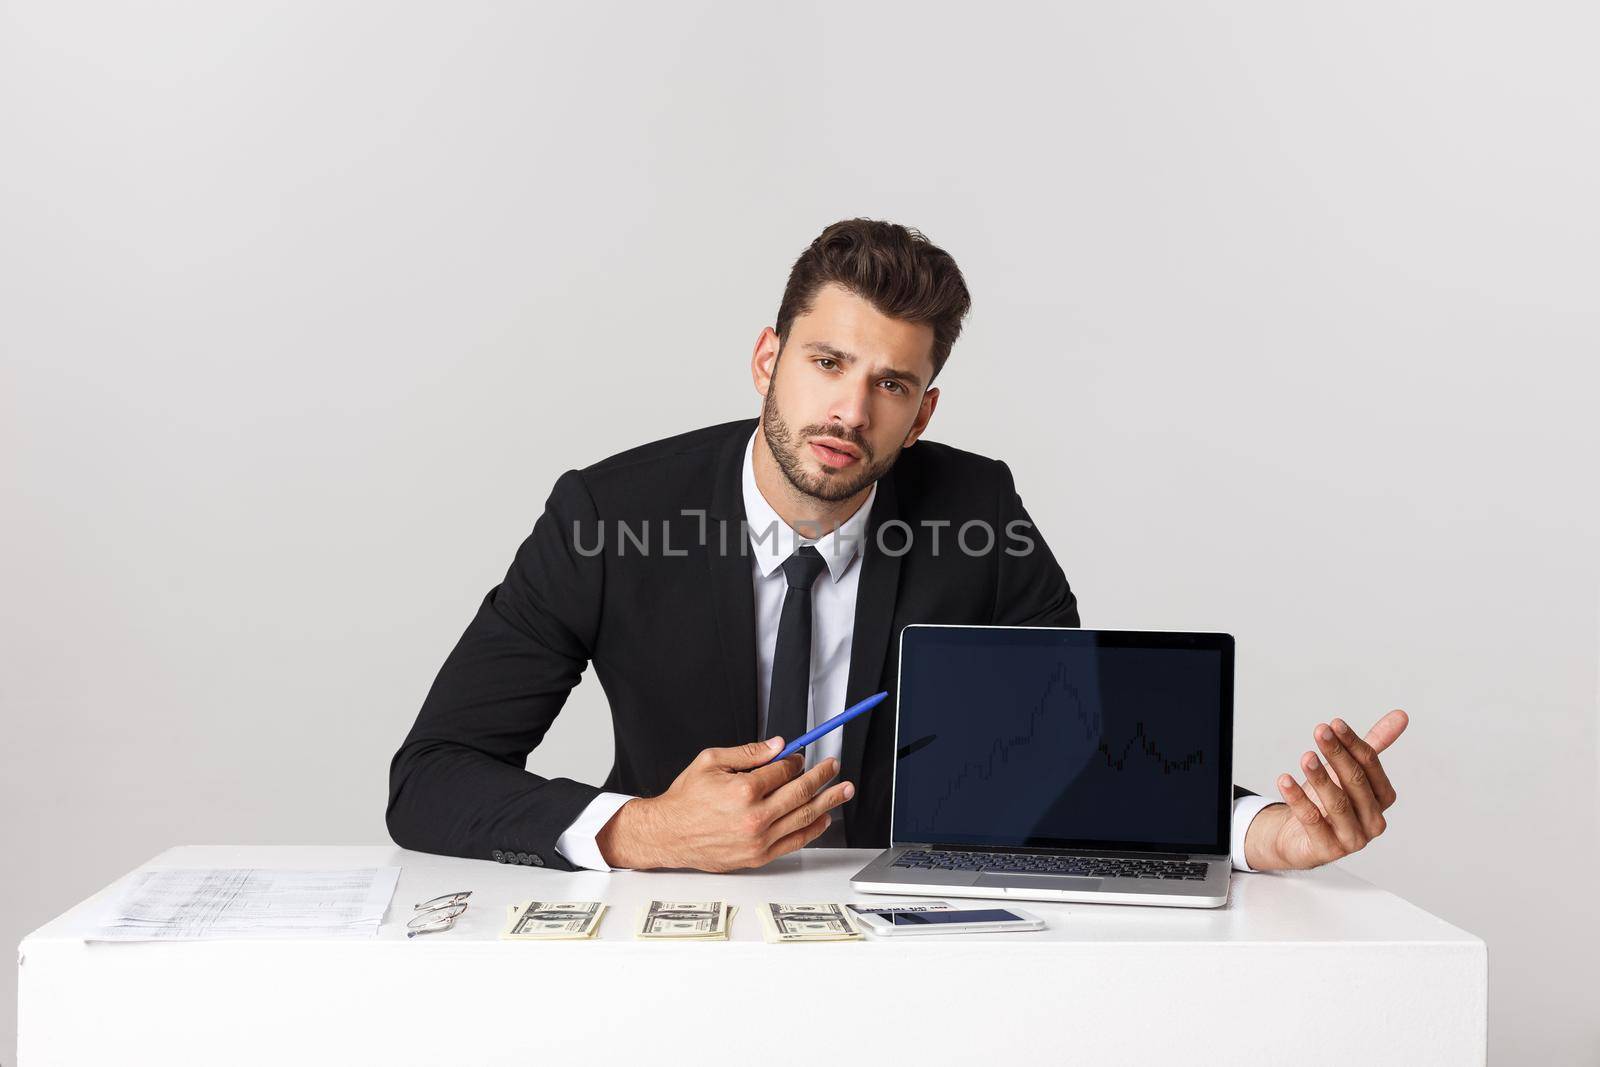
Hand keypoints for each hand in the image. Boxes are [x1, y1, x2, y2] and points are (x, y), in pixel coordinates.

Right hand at [595, 737, 854, 871]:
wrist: (668, 835)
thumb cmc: (686, 800)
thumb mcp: (711, 762)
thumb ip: (748, 753)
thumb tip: (778, 745)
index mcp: (743, 790)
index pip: (784, 771)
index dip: (796, 760)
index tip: (800, 756)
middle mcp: (754, 817)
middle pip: (801, 793)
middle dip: (822, 776)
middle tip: (834, 766)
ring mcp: (758, 840)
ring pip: (804, 817)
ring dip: (828, 801)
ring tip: (844, 790)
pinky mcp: (758, 857)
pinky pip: (794, 842)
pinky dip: (813, 829)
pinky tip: (824, 818)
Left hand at [1244, 710, 1409, 870]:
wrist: (1298, 836)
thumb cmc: (1327, 800)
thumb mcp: (1347, 770)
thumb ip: (1372, 745)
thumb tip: (1401, 715)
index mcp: (1382, 798)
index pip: (1371, 766)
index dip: (1353, 743)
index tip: (1334, 723)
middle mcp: (1373, 820)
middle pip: (1356, 782)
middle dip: (1337, 755)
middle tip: (1320, 731)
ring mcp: (1353, 839)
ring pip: (1337, 803)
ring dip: (1320, 777)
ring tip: (1306, 756)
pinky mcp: (1327, 850)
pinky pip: (1312, 821)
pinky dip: (1298, 799)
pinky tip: (1285, 780)